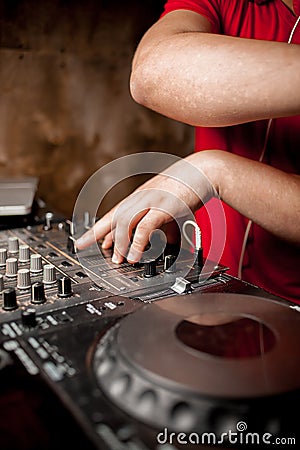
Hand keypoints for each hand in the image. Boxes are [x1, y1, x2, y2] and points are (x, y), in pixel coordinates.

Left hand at [75, 154, 215, 262]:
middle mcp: (141, 197)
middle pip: (113, 216)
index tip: (92, 238)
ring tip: (116, 260)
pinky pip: (144, 227)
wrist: (204, 170)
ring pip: (125, 222)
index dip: (102, 226)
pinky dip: (137, 243)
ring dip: (119, 243)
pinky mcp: (162, 207)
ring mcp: (150, 201)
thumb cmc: (189, 185)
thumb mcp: (171, 204)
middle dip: (96, 232)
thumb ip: (164, 222)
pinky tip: (134, 255)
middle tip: (83, 244)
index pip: (116, 212)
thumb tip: (166, 240)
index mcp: (141, 196)